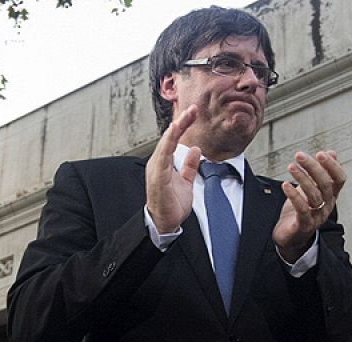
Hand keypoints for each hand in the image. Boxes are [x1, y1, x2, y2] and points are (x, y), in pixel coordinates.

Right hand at [146, 105, 201, 233]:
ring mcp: (156, 170)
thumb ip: (189, 166)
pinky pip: (163, 157)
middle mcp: (158, 163)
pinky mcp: (158, 177)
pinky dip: (168, 144)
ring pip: (165, 144)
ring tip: (183, 118)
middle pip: (169, 138)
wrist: (165, 223)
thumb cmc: (172, 204)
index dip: (183, 125)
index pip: (173, 140)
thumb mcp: (186, 181)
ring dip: (174, 130)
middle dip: (180, 122)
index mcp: (164, 163)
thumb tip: (195, 150)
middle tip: (192, 109)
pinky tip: (174, 133)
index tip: (194, 113)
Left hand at [273, 150, 343, 259]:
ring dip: (302, 178)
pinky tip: (286, 185)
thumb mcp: (312, 187)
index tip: (320, 153)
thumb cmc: (300, 210)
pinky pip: (302, 210)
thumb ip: (322, 171)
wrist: (290, 236)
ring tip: (291, 166)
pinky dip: (294, 196)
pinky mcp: (304, 225)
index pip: (339, 179)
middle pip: (325, 184)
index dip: (332, 166)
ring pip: (314, 196)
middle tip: (300, 155)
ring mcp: (317, 216)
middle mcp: (326, 205)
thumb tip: (332, 153)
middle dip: (313, 168)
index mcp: (330, 195)